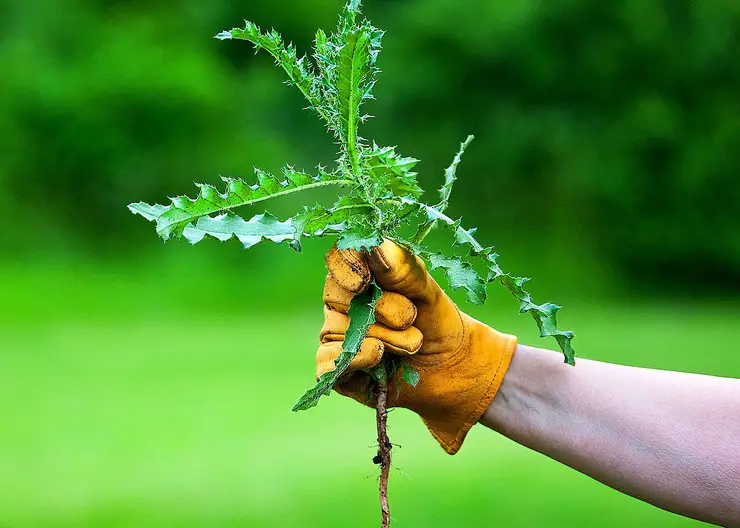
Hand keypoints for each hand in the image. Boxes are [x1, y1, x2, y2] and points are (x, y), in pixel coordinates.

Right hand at [317, 240, 517, 453]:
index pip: (338, 260)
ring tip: (413, 343)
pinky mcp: (338, 370)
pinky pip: (328, 364)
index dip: (346, 268)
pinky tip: (380, 357)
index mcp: (361, 274)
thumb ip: (403, 270)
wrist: (452, 369)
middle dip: (382, 308)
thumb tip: (374, 248)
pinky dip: (356, 359)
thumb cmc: (437, 322)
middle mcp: (342, 303)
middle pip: (338, 296)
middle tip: (412, 318)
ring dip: (383, 338)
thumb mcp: (428, 292)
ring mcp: (337, 337)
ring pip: (338, 332)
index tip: (365, 281)